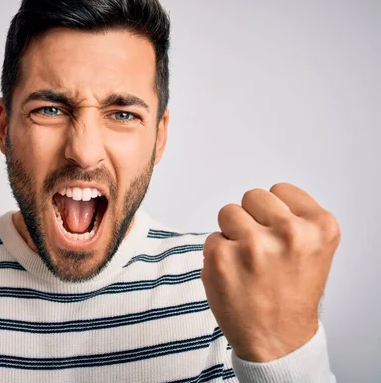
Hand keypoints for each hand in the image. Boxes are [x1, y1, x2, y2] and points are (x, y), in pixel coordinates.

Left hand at [201, 183, 340, 361]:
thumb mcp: (314, 248)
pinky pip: (211, 237)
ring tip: (247, 261)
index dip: (274, 213)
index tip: (279, 235)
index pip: (280, 190)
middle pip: (252, 196)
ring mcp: (253, 245)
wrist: (277, 338)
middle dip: (252, 219)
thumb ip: (296, 216)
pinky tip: (234, 274)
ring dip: (232, 233)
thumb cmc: (292, 292)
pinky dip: (217, 254)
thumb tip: (263, 197)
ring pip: (228, 212)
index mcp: (318, 227)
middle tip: (261, 250)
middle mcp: (289, 233)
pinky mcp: (220, 257)